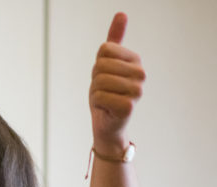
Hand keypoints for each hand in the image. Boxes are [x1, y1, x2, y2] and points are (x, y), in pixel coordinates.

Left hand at [89, 12, 145, 154]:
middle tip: (103, 91)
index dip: (97, 64)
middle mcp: (141, 73)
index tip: (104, 76)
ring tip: (105, 100)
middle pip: (101, 65)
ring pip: (99, 81)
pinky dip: (97, 104)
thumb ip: (114, 40)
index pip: (104, 49)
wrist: (107, 124)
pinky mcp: (129, 106)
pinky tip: (106, 109)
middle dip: (95, 80)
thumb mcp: (105, 64)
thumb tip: (122, 13)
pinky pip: (99, 97)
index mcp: (135, 60)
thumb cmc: (105, 93)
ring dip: (95, 93)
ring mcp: (137, 90)